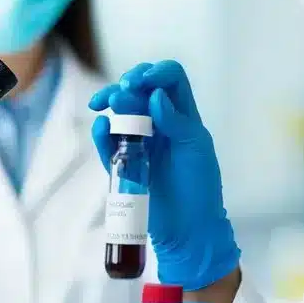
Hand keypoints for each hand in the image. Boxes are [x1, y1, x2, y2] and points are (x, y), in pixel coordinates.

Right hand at [88, 60, 240, 290]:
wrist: (189, 229)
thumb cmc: (201, 188)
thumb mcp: (196, 149)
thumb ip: (177, 122)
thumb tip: (155, 96)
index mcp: (182, 116)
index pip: (169, 80)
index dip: (156, 73)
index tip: (145, 81)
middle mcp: (159, 124)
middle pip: (140, 90)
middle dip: (129, 84)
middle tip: (123, 91)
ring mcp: (140, 143)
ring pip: (121, 112)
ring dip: (113, 102)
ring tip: (108, 104)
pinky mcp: (123, 164)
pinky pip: (107, 143)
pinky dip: (102, 132)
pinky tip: (102, 125)